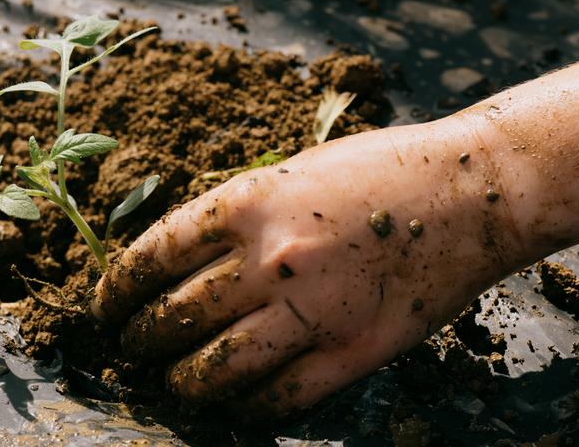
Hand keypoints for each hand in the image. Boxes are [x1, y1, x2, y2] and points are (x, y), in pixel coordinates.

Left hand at [93, 114, 529, 414]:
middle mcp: (271, 258)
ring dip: (181, 383)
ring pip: (215, 369)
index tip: (108, 307)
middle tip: (131, 349)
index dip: (116, 290)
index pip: (151, 256)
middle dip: (139, 342)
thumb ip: (238, 212)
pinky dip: (245, 409)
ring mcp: (312, 310)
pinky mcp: (353, 353)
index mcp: (249, 202)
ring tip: (172, 383)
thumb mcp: (293, 168)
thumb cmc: (380, 171)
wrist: (471, 193)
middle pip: (173, 318)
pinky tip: (235, 404)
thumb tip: (181, 259)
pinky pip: (279, 399)